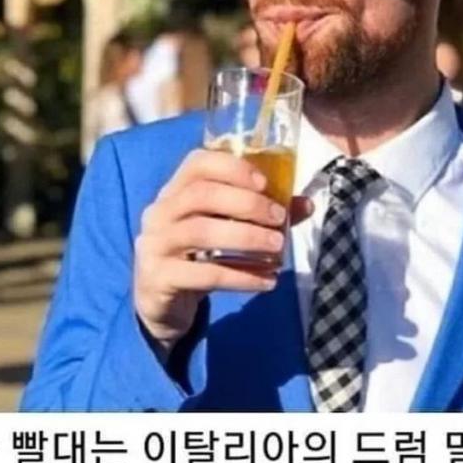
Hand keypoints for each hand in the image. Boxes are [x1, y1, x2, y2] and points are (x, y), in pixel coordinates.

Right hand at [134, 148, 312, 348]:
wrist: (158, 299)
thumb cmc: (196, 254)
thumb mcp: (224, 228)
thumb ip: (262, 213)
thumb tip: (307, 204)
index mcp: (174, 190)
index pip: (197, 163)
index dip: (232, 167)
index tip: (265, 183)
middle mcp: (160, 212)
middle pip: (201, 195)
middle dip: (247, 203)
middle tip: (278, 219)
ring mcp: (155, 244)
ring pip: (201, 233)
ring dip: (246, 237)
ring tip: (278, 247)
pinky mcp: (160, 278)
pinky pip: (205, 274)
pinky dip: (241, 277)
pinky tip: (267, 281)